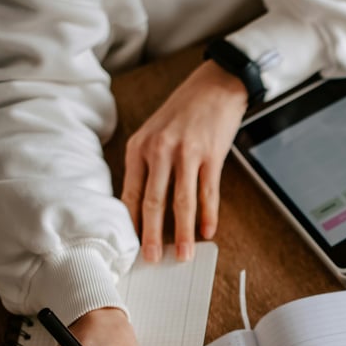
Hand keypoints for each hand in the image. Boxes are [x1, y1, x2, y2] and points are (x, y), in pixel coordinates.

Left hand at [121, 60, 247, 261]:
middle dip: (152, 236)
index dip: (131, 223)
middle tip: (152, 259)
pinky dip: (208, 215)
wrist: (215, 86)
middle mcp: (160, 150)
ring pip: (182, 202)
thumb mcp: (153, 133)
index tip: (132, 245)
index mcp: (139, 146)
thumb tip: (143, 206)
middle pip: (153, 202)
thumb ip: (146, 164)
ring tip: (183, 254)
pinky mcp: (211, 156)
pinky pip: (209, 193)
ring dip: (183, 233)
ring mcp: (187, 153)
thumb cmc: (183, 111)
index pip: (130, 193)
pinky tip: (207, 232)